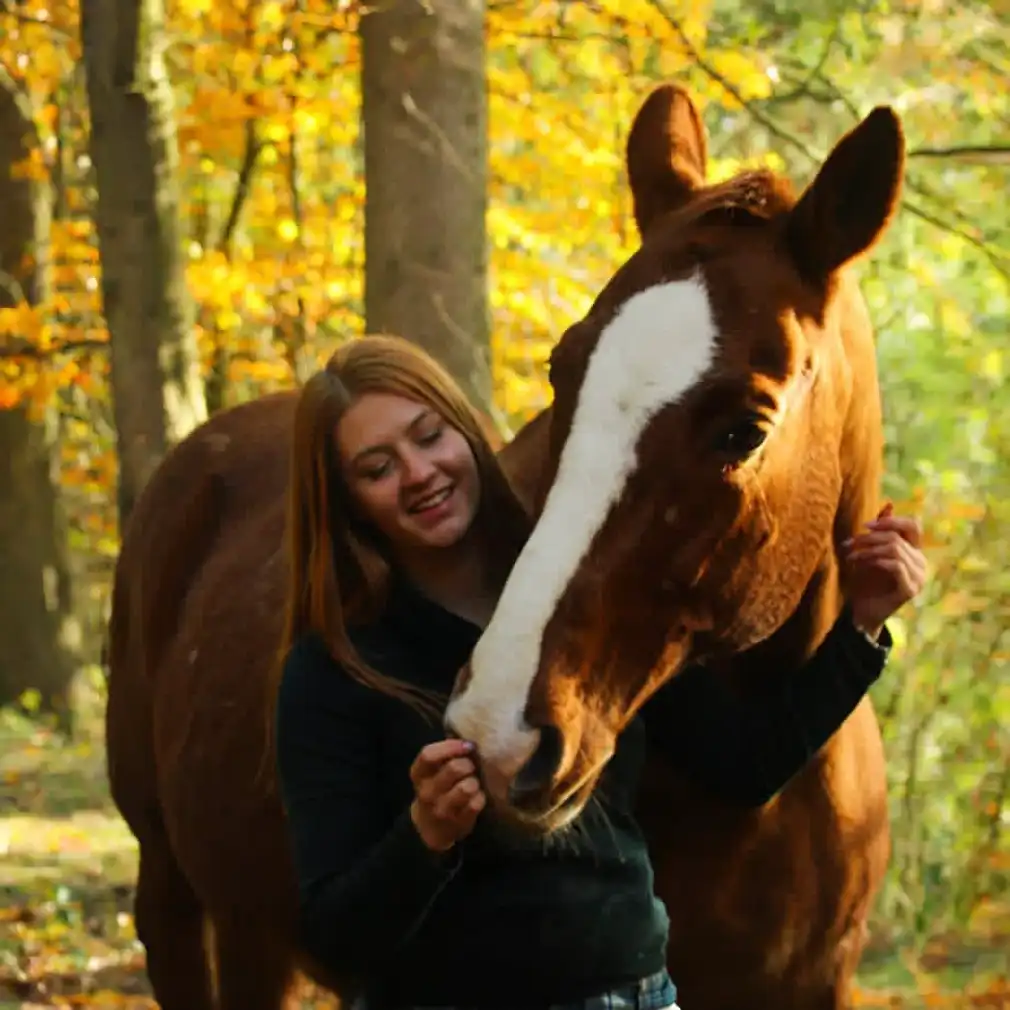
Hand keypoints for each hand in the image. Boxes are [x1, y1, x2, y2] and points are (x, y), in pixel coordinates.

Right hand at [409, 738, 485, 852]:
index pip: (428, 755)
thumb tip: (467, 736)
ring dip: (475, 781)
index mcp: (419, 774)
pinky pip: (476, 803)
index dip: (450, 746)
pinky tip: (477, 796)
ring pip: (467, 787)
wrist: (430, 826)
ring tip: (473, 782)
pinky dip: (480, 797)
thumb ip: (444, 754)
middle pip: (454, 768)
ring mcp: (442, 809)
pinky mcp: (458, 822)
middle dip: (468, 764)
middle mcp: (427, 792)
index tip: (467, 745)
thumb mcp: (431, 771)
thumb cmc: (436, 788)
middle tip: (471, 767)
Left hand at [843, 503, 926, 639]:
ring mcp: (919, 578)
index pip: (913, 526)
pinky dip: (874, 561)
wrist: (861, 610)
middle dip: (869, 538)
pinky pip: (895, 565)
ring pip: (894, 549)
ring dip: (867, 549)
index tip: (865, 525)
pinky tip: (860, 564)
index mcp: (914, 552)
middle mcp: (921, 563)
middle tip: (848, 544)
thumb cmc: (864, 580)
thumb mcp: (870, 551)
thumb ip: (880, 530)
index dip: (891, 521)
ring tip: (851, 555)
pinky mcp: (910, 589)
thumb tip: (889, 503)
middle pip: (897, 537)